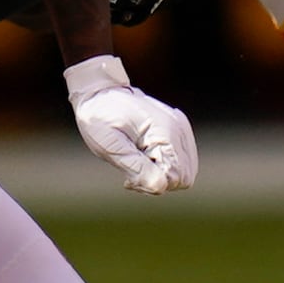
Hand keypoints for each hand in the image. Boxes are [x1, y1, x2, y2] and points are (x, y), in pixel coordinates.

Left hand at [66, 53, 196, 193]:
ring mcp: (181, 129)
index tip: (128, 179)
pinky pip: (181, 164)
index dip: (153, 183)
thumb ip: (137, 168)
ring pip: (185, 173)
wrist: (99, 95)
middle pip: (184, 178)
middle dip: (158, 182)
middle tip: (131, 175)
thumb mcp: (111, 146)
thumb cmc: (101, 119)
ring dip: (160, 176)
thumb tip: (161, 187)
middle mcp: (180, 129)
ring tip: (135, 165)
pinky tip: (143, 160)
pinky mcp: (178, 132)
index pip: (176, 177)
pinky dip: (163, 168)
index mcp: (166, 131)